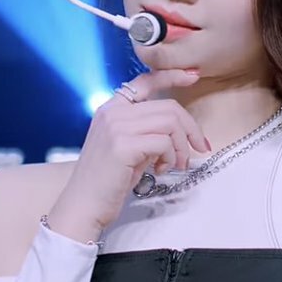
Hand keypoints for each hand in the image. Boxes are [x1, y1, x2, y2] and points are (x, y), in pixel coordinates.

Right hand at [45, 69, 207, 241]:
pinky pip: (164, 142)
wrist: (83, 206)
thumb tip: (177, 131)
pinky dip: (171, 157)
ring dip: (181, 146)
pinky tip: (161, 170)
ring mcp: (116, 127)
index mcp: (111, 109)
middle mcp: (112, 112)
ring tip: (176, 164)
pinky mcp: (123, 145)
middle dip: (190, 128)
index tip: (193, 76)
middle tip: (199, 148)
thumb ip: (144, 131)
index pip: (145, 80)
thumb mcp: (125, 147)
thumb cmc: (106, 182)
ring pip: (170, 123)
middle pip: (168, 107)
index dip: (172, 76)